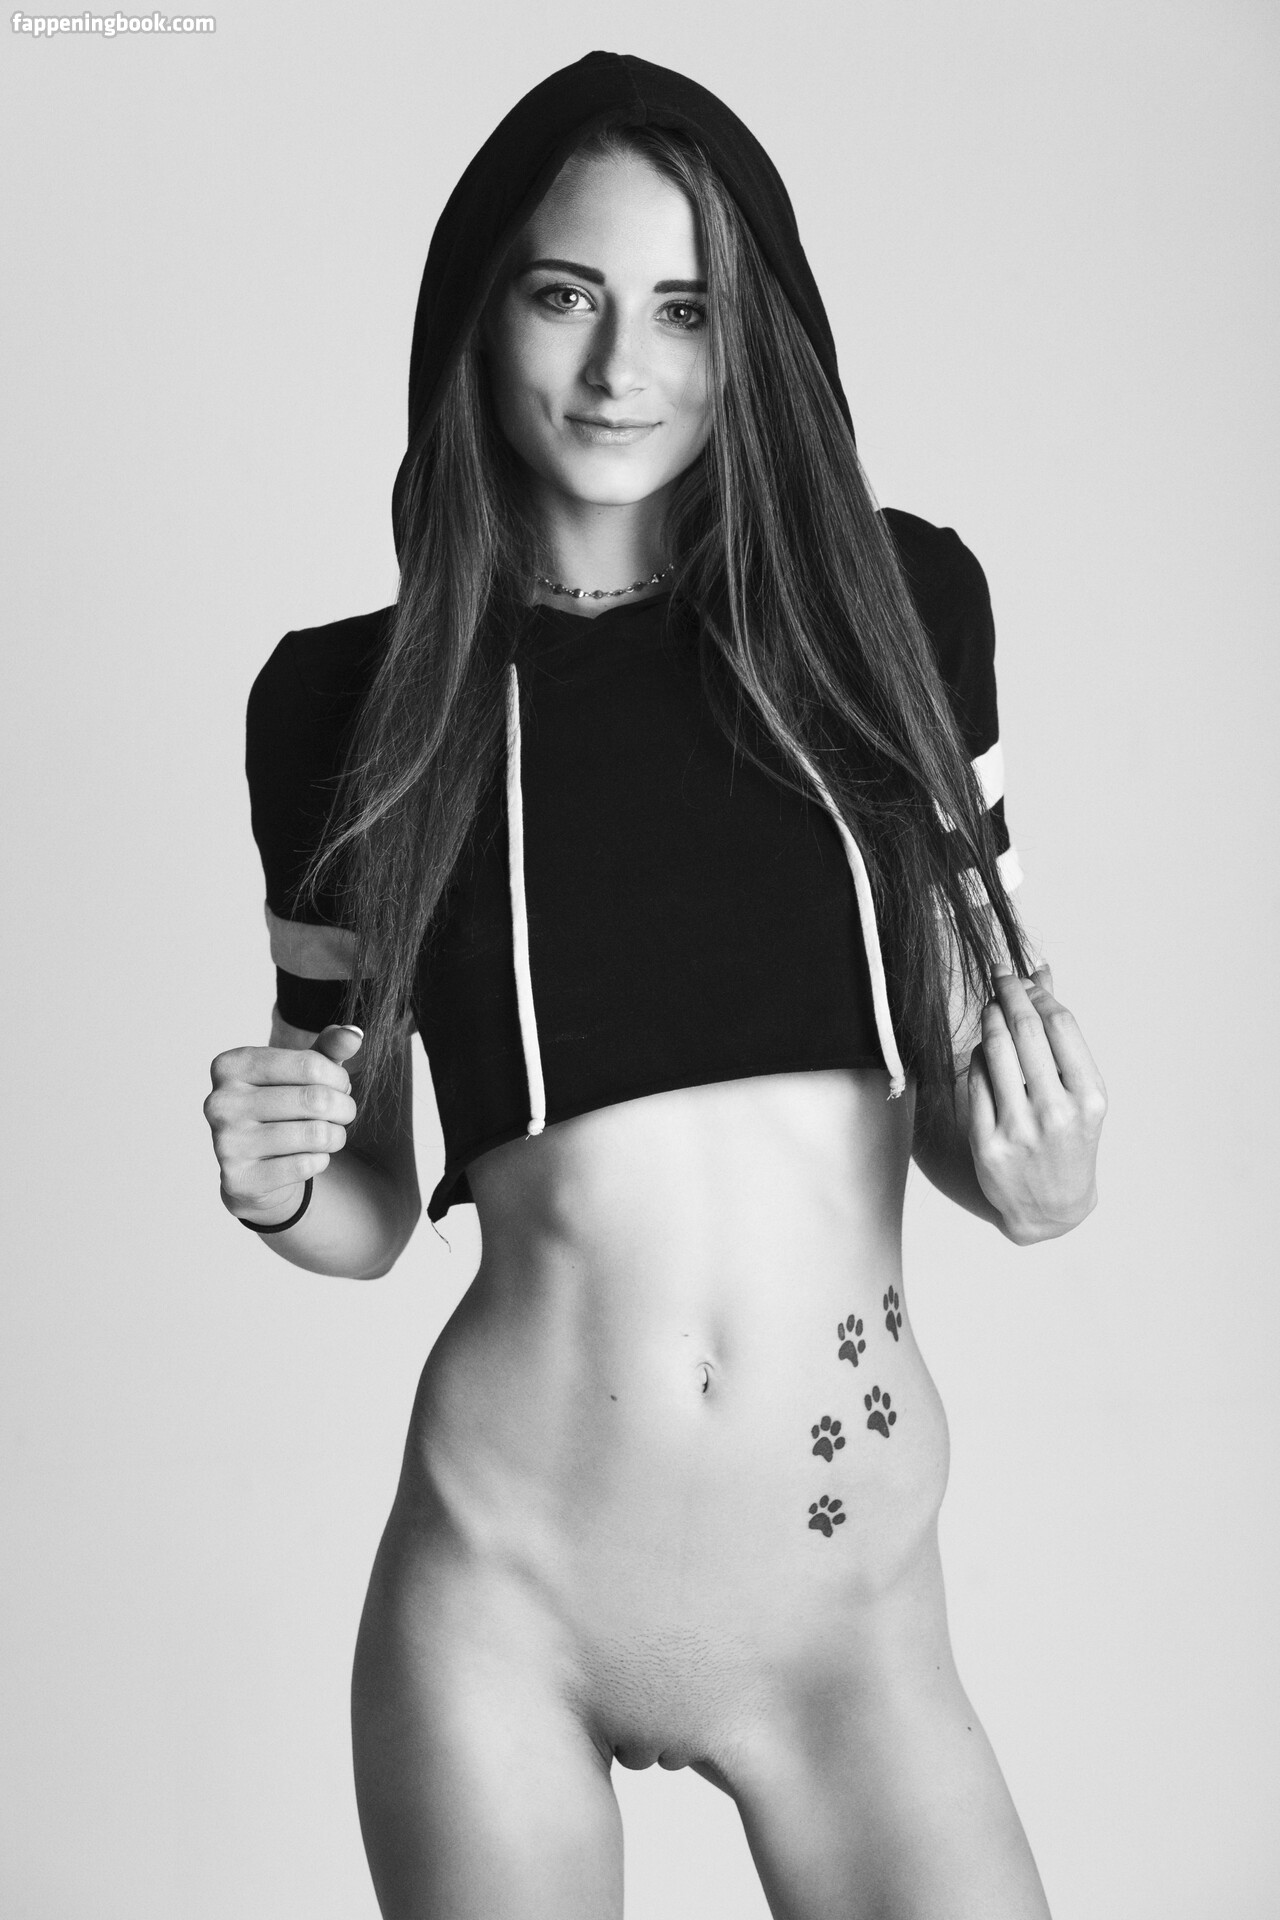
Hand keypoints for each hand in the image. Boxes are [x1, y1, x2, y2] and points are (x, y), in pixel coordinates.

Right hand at [204, 1025, 363, 1226]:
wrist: (253, 1168)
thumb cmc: (280, 1108)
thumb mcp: (301, 1072)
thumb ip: (327, 1048)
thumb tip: (353, 1034)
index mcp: (231, 1065)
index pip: (311, 1064)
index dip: (339, 1077)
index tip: (341, 1085)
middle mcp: (221, 1102)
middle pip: (315, 1099)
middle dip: (344, 1108)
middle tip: (344, 1113)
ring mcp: (226, 1142)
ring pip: (315, 1134)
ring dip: (336, 1136)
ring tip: (331, 1135)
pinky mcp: (239, 1178)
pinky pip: (305, 1165)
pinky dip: (320, 1161)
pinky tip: (310, 1156)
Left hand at [967, 966, 1106, 1244]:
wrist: (1052, 1207)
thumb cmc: (1069, 1139)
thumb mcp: (1079, 1090)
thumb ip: (1060, 1032)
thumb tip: (1039, 972)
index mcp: (1090, 1097)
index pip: (1060, 1024)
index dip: (1038, 995)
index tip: (1024, 981)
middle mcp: (1057, 1112)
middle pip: (1026, 1031)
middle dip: (1008, 994)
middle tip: (998, 977)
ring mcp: (1020, 1129)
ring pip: (994, 1051)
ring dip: (989, 1020)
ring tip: (990, 1009)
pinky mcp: (987, 1143)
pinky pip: (973, 1081)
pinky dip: (977, 1057)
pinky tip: (983, 1050)